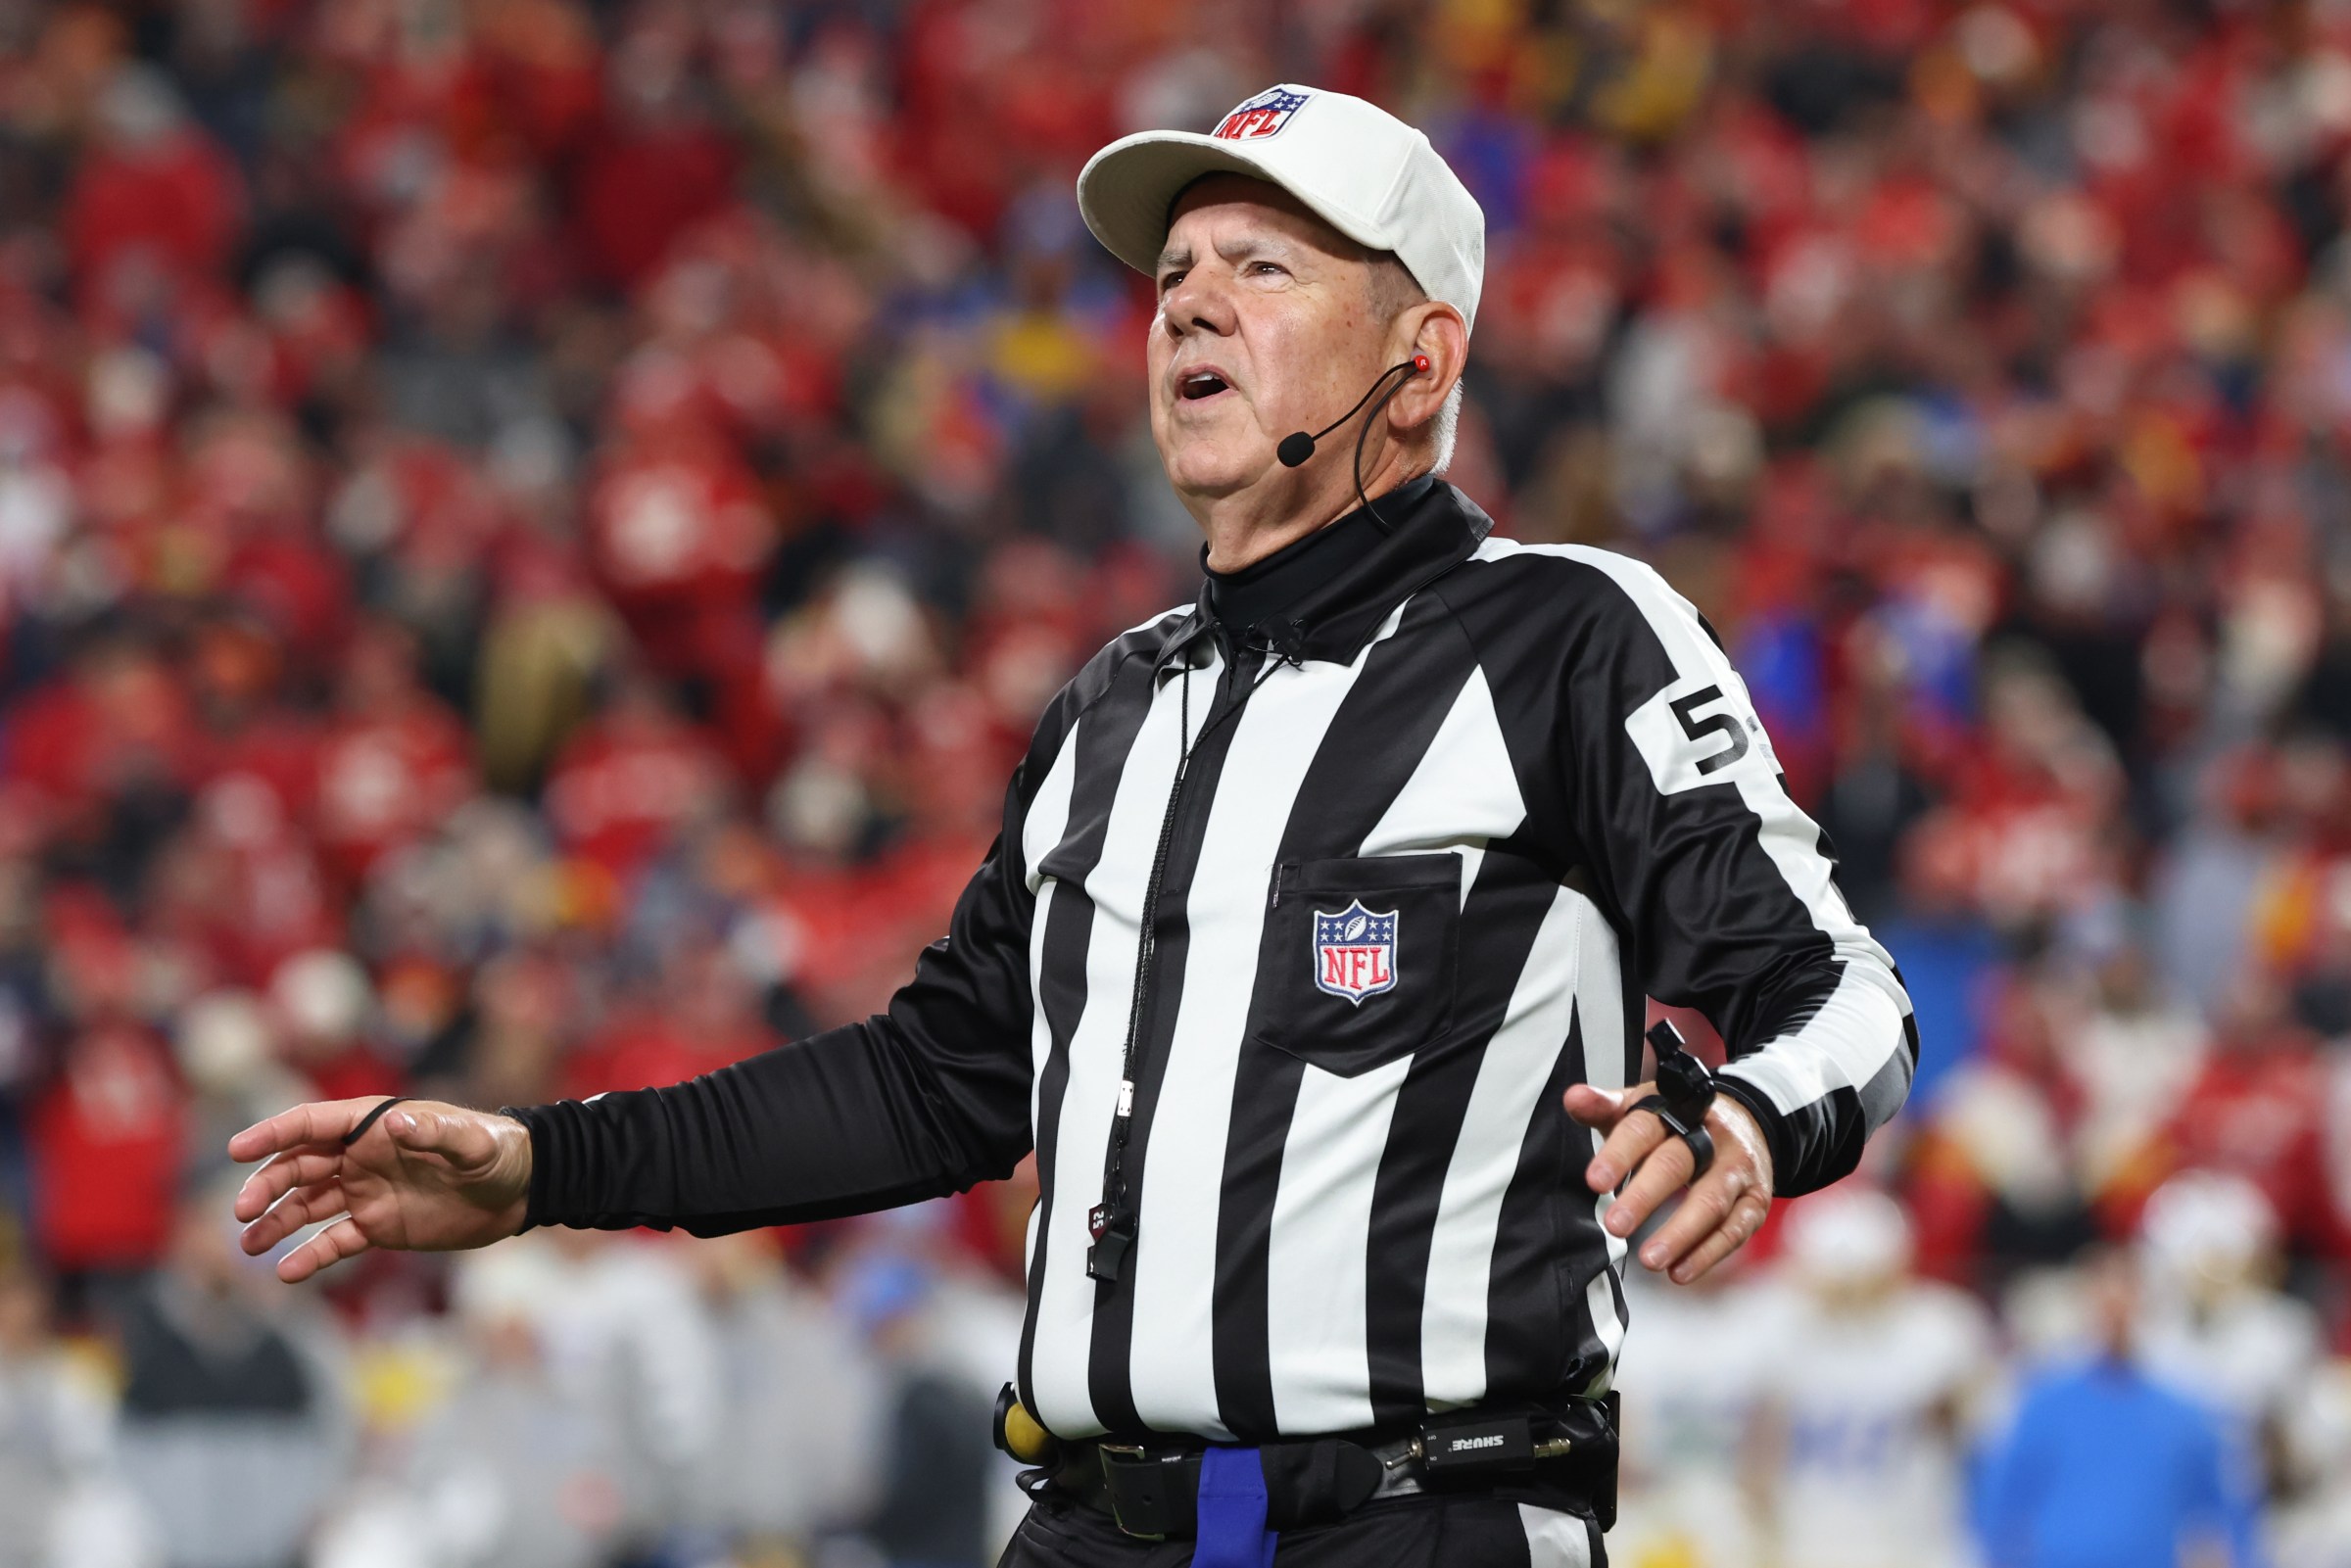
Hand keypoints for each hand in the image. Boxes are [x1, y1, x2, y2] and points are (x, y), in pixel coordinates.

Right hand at [228, 1099, 533, 1282]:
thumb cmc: (500, 1153)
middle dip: (267, 1185)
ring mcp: (367, 1192)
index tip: (237, 1150)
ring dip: (276, 1222)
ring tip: (249, 1245)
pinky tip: (286, 1272)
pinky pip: (335, 1241)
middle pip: (299, 1166)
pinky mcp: (378, 1226)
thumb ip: (435, 1133)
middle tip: (243, 1211)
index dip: (273, 1134)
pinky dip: (310, 1256)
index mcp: (376, 1126)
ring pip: (307, 1205)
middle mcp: (362, 1156)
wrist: (522, 1191)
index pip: (313, 1124)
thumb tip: (393, 1124)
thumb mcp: (473, 1142)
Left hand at [1563, 1080, 1772, 1284]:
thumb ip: (1605, 1107)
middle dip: (1644, 1197)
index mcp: (1675, 1110)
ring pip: (1711, 1202)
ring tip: (1650, 1259)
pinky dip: (1707, 1254)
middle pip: (1676, 1165)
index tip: (1595, 1181)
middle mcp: (1710, 1138)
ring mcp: (1736, 1170)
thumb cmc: (1681, 1122)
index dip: (1618, 1155)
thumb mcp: (1643, 1108)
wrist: (1747, 1122)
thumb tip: (1573, 1098)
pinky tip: (1680, 1271)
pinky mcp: (1754, 1201)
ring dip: (1680, 1234)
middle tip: (1615, 1225)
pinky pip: (1734, 1230)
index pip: (1642, 1129)